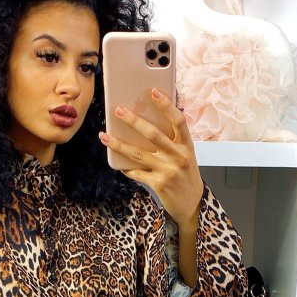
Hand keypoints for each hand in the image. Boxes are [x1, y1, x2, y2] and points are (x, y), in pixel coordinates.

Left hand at [99, 89, 203, 227]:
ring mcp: (168, 170)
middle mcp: (178, 156)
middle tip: (119, 110)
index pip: (178, 120)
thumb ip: (173, 140)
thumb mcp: (186, 155)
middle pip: (153, 134)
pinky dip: (126, 168)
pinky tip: (118, 164)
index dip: (166, 105)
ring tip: (105, 136)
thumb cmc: (186, 176)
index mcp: (187, 146)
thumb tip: (148, 122)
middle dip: (134, 121)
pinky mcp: (158, 183)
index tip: (153, 92)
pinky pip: (137, 172)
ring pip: (138, 153)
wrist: (192, 204)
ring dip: (119, 144)